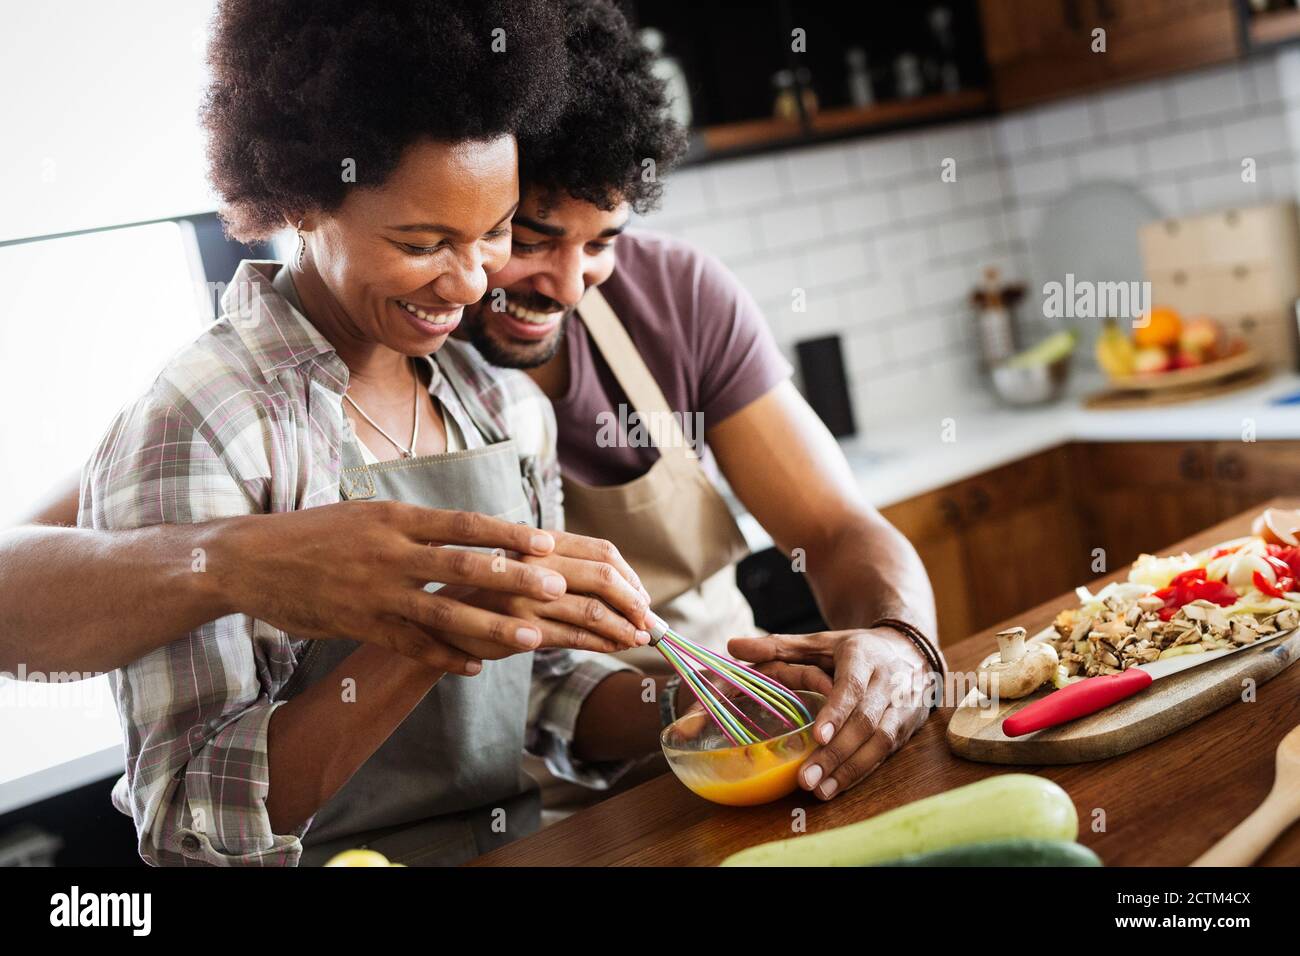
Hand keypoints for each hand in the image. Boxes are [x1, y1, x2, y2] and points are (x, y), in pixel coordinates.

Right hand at [211, 500, 571, 675]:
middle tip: (557, 586)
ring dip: (493, 625)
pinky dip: (446, 656)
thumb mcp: (365, 515)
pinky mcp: (359, 623)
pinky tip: (477, 666)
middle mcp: (390, 551)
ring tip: (533, 637)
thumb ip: (412, 527)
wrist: (250, 559)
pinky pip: (412, 644)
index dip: (508, 533)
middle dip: (515, 578)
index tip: (547, 541)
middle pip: (464, 565)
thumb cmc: (313, 534)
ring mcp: (375, 590)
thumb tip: (461, 532)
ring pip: (444, 611)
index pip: (465, 524)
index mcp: (395, 517)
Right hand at [446, 530, 652, 653]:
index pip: (602, 551)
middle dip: (633, 602)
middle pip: (603, 577)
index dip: (630, 576)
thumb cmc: (500, 592)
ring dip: (623, 627)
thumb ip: (570, 569)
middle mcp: (536, 564)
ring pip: (593, 611)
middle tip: (648, 619)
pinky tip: (615, 646)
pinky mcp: (523, 630)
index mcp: (543, 542)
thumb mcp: (531, 568)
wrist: (449, 620)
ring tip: (638, 637)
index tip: (642, 596)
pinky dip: (603, 643)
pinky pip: (576, 637)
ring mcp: (528, 598)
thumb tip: (628, 588)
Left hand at [728, 627, 930, 799]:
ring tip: (819, 790)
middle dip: (836, 753)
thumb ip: (778, 646)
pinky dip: (862, 773)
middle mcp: (888, 682)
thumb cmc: (856, 650)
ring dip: (850, 770)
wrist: (912, 651)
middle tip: (806, 778)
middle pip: (865, 721)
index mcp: (863, 657)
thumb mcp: (819, 641)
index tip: (817, 736)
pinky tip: (837, 787)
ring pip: (880, 742)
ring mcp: (902, 707)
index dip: (837, 712)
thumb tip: (732, 646)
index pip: (852, 687)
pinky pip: (886, 754)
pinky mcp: (908, 728)